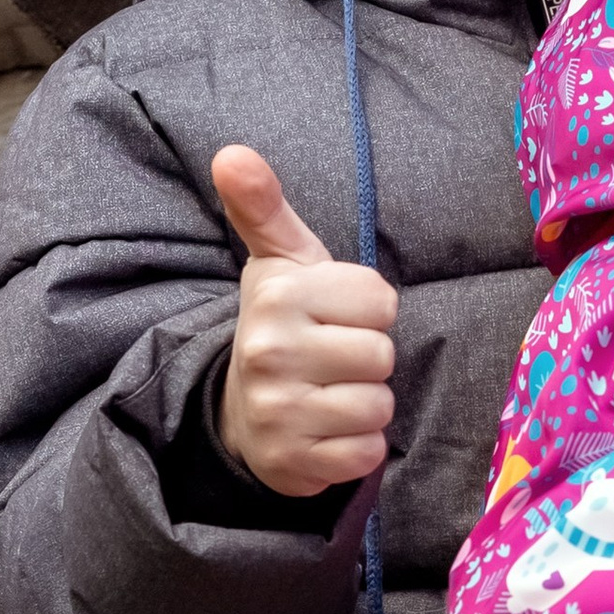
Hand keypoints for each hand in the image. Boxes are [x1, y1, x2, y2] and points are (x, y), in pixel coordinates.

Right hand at [212, 145, 397, 499]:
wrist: (242, 410)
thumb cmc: (283, 324)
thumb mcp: (279, 259)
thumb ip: (263, 204)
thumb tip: (231, 152)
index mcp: (278, 295)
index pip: (381, 301)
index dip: (369, 311)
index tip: (335, 316)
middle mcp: (272, 352)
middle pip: (382, 355)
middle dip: (368, 359)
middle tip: (332, 359)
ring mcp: (280, 411)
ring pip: (378, 406)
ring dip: (366, 404)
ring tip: (330, 392)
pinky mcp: (294, 461)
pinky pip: (367, 453)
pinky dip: (358, 446)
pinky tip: (328, 429)